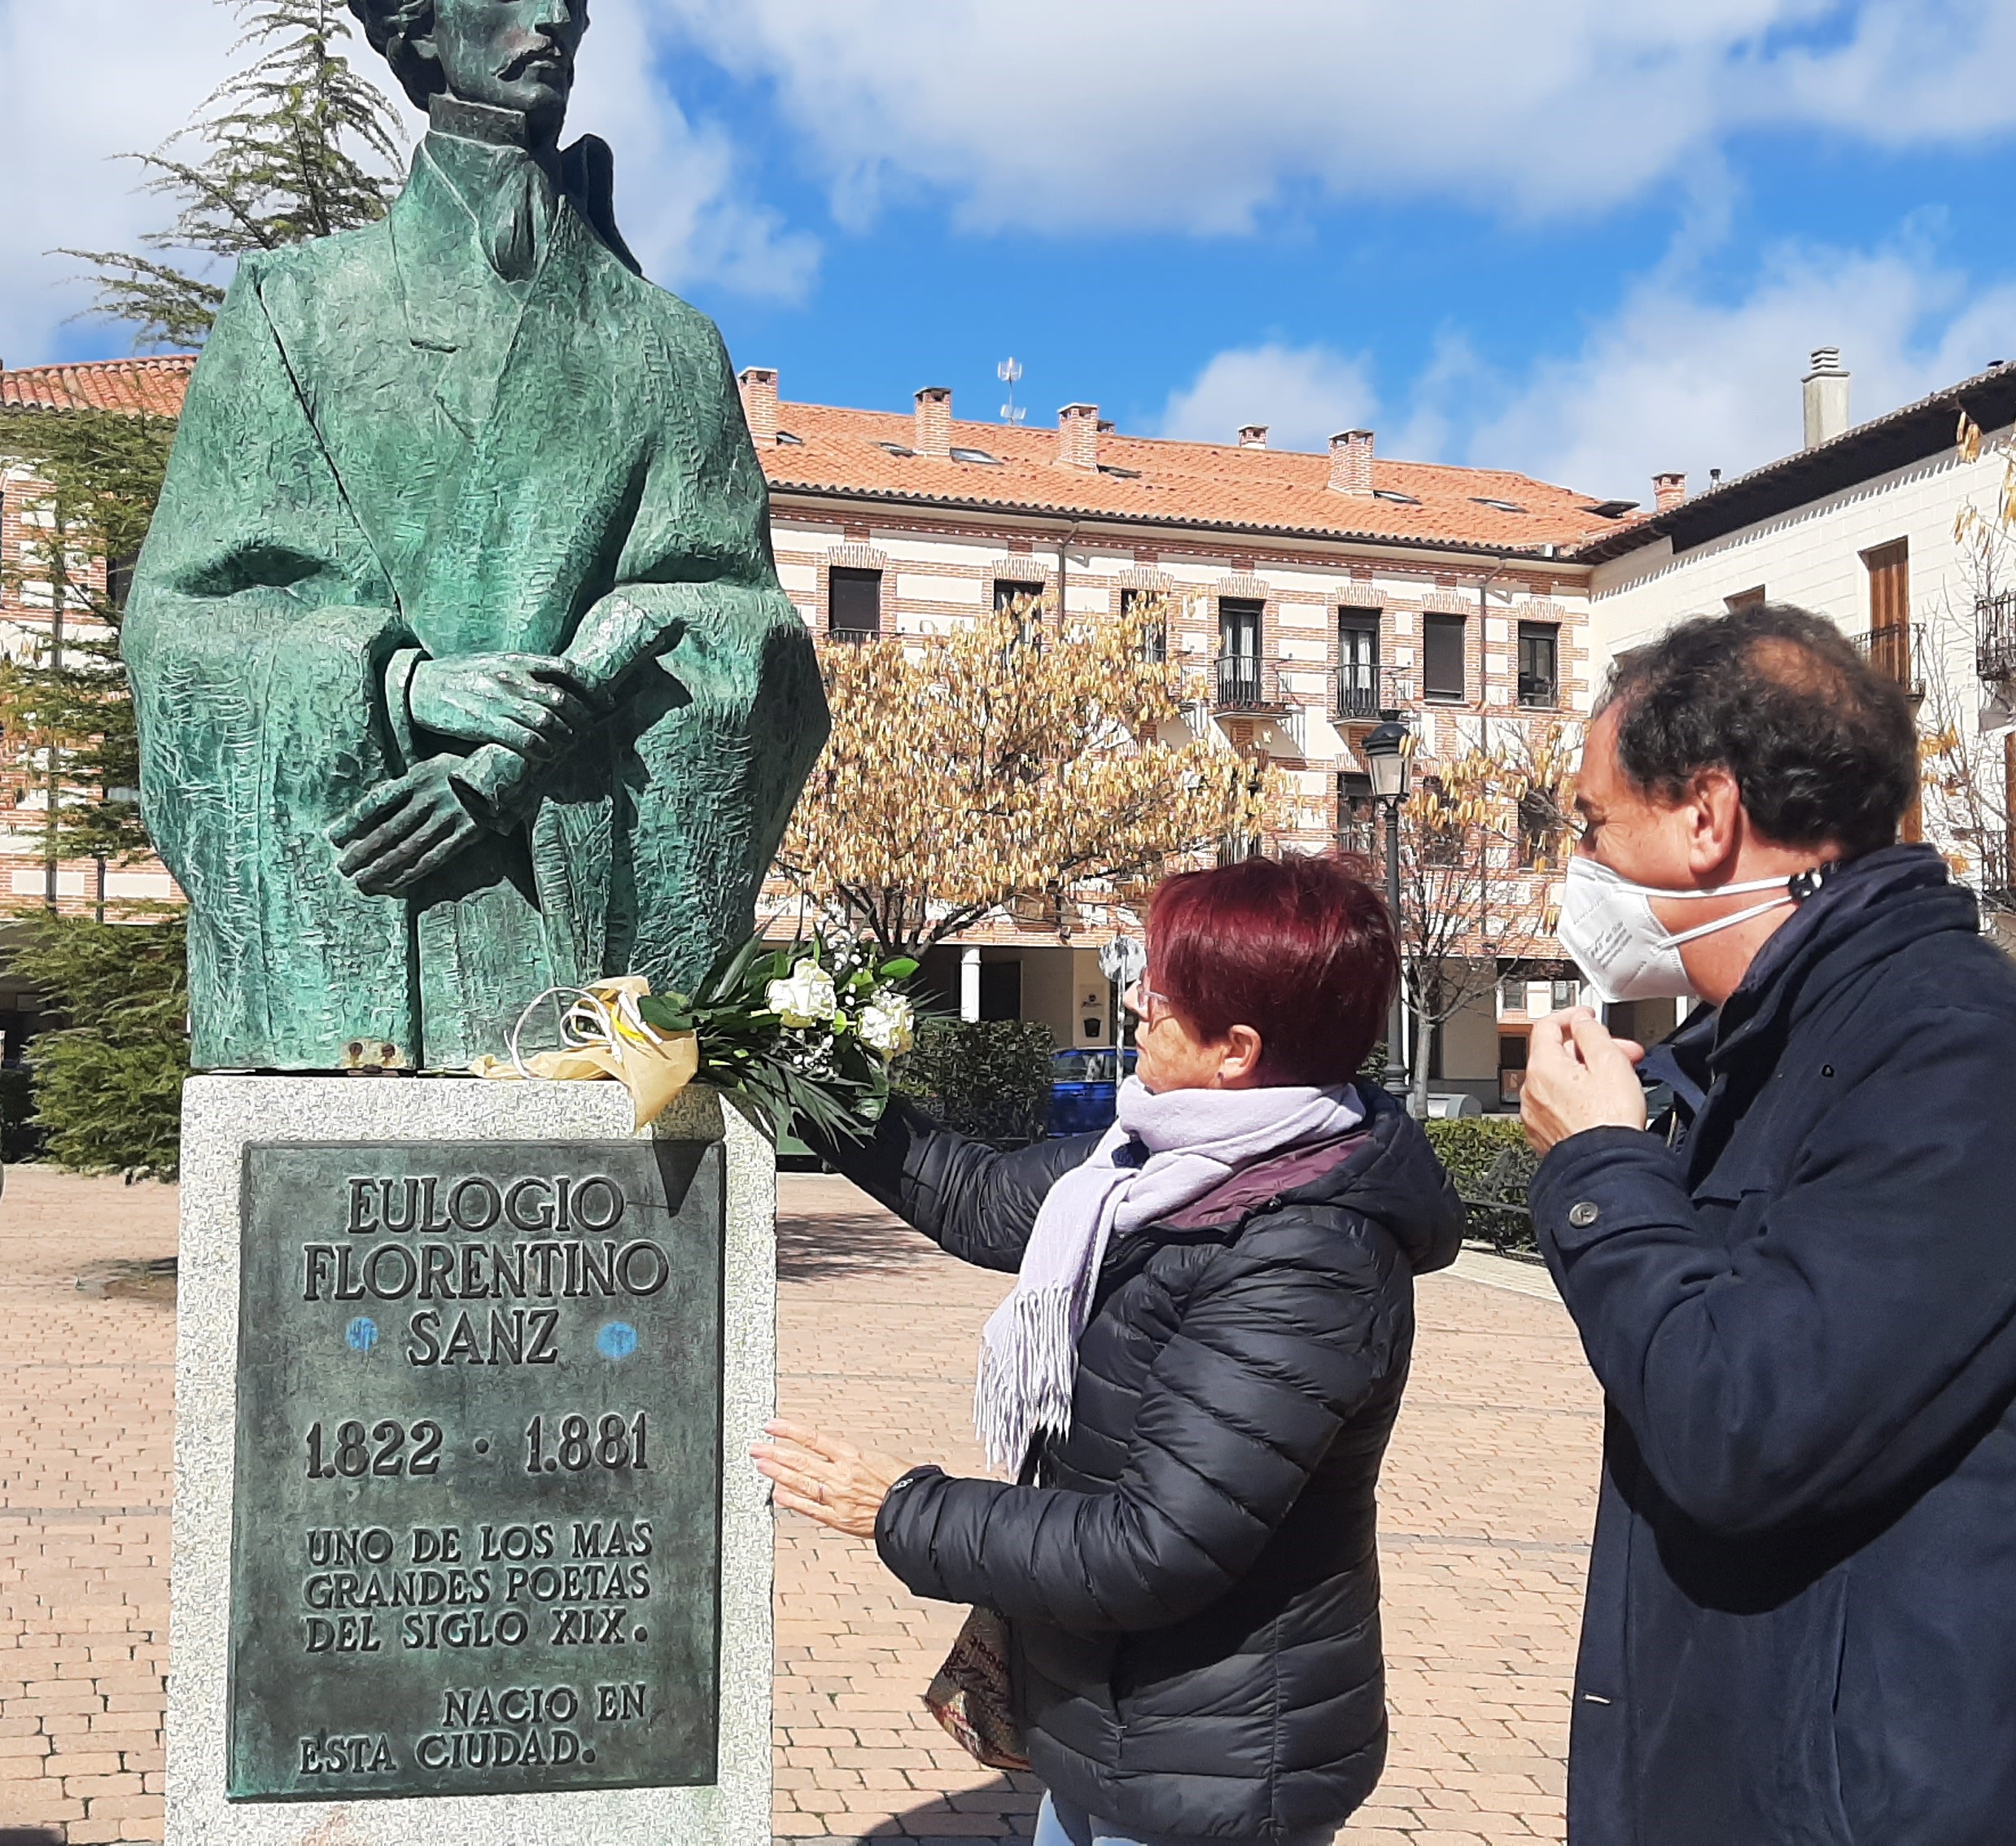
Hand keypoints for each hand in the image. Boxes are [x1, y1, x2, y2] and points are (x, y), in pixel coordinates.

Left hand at [327, 758, 484, 896]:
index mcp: (418, 776)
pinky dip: (410, 873)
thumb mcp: (430, 766)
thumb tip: (371, 816)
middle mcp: (432, 798)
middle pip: (389, 830)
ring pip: (409, 848)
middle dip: (363, 851)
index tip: (334, 838)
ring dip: (382, 867)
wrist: (508, 769)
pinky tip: (393, 884)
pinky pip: (433, 859)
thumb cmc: (462, 768)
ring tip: (362, 880)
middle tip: (344, 867)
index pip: (377, 802)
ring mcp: (450, 818)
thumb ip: (406, 787)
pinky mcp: (466, 834)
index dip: (354, 821)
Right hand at [407, 653, 595, 762]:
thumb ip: (526, 673)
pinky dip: (542, 750)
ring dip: (566, 738)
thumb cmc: (461, 676)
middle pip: (564, 699)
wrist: (419, 685)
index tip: (607, 703)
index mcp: (517, 659)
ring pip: (549, 721)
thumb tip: (561, 689)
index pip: (567, 669)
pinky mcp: (484, 722)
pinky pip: (525, 739)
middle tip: (589, 732)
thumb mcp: (496, 663)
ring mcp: (499, 699)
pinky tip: (548, 756)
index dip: (593, 687)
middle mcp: (512, 676)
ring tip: (569, 746)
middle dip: (583, 719)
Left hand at [751, 1419, 914, 1539]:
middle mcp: (841, 1475)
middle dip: (774, 1453)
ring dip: (777, 1474)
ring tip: (761, 1465)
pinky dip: (792, 1501)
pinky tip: (778, 1495)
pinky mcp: (838, 1519)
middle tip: (756, 1447)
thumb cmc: (903, 1483)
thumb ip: (852, 1461)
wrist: (914, 1509)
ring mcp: (837, 1498)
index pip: (812, 1439)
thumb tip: (837, 1456)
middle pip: (800, 1461)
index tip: (771, 1426)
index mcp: (852, 1456)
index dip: (789, 1431)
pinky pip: (810, 1508)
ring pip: (800, 1483)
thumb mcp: (878, 1460)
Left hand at [1521, 1007, 1647, 1153]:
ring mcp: (1535, 1115)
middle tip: (1622, 1052)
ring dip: (1587, 1074)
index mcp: (1542, 1068)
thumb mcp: (1610, 1062)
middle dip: (1591, 1049)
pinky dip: (1578, 1099)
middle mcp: (1531, 1091)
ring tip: (1618, 1082)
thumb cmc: (1609, 1122)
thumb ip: (1592, 1033)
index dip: (1571, 1016)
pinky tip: (1602, 1105)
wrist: (1607, 1168)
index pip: (1547, 1026)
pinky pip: (1559, 1106)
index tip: (1587, 1017)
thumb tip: (1582, 1022)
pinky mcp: (1545, 1135)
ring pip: (1560, 1081)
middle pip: (1557, 1055)